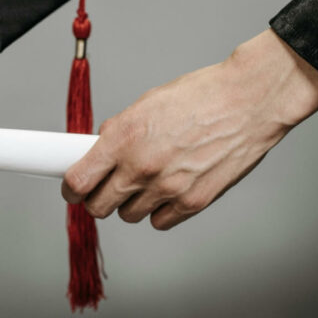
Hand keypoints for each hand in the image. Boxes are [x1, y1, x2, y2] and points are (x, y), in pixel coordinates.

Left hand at [61, 30, 317, 229]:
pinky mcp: (193, 203)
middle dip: (96, 198)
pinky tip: (168, 190)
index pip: (78, 179)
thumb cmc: (201, 96)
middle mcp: (141, 166)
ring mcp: (167, 188)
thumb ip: (120, 129)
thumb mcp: (147, 103)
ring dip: (130, 203)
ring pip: (128, 216)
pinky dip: (160, 210)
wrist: (246, 102)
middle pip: (98, 206)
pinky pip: (160, 221)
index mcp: (124, 137)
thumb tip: (101, 146)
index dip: (70, 187)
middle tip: (104, 187)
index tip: (71, 187)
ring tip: (145, 181)